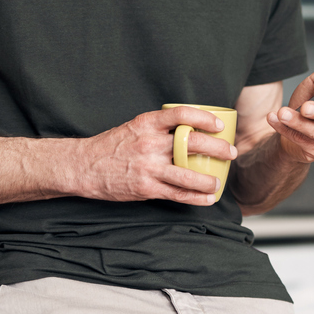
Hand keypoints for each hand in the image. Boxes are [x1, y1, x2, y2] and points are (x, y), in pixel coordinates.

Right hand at [72, 107, 236, 205]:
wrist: (83, 166)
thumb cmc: (111, 146)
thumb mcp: (134, 127)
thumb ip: (158, 129)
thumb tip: (188, 130)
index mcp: (146, 124)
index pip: (181, 115)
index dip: (204, 118)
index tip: (218, 125)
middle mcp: (149, 143)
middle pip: (191, 143)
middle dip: (217, 148)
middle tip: (230, 152)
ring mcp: (148, 167)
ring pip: (188, 174)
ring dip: (208, 180)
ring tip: (218, 182)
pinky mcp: (145, 188)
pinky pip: (177, 193)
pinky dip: (195, 197)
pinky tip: (206, 199)